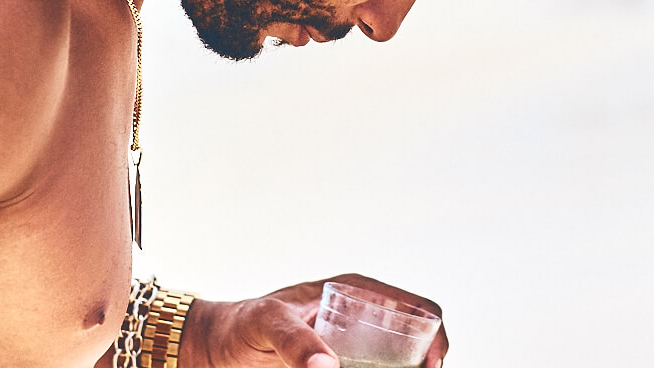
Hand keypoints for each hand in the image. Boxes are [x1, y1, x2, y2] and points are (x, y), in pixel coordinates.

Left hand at [181, 273, 447, 367]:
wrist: (216, 348)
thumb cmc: (242, 324)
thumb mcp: (268, 325)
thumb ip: (295, 343)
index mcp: (357, 292)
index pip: (420, 310)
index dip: (437, 339)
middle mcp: (365, 316)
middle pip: (417, 342)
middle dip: (424, 363)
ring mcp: (356, 345)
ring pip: (400, 364)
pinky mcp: (342, 367)